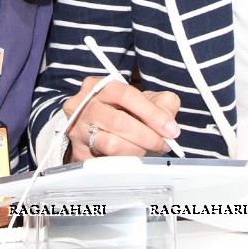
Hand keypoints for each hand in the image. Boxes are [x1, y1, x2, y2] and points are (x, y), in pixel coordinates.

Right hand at [63, 75, 180, 160]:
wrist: (91, 123)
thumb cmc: (120, 109)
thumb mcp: (142, 98)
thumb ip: (162, 103)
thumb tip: (169, 123)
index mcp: (99, 86)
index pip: (127, 96)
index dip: (152, 114)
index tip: (170, 129)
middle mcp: (83, 105)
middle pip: (119, 122)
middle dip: (147, 136)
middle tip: (162, 143)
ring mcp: (77, 129)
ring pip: (111, 144)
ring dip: (136, 150)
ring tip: (145, 149)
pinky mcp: (78, 151)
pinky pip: (105, 162)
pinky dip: (123, 162)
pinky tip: (130, 157)